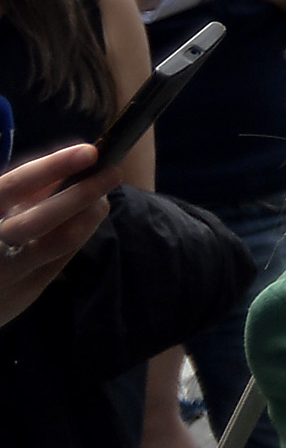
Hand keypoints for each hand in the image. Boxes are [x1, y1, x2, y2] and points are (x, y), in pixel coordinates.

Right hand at [0, 144, 110, 329]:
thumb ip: (22, 191)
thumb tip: (70, 167)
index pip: (14, 186)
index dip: (53, 166)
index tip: (90, 151)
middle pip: (41, 219)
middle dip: (82, 193)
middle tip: (112, 172)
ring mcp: (5, 275)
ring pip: (61, 241)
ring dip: (89, 215)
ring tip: (101, 197)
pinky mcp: (22, 295)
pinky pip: (62, 259)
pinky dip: (79, 234)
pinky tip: (85, 220)